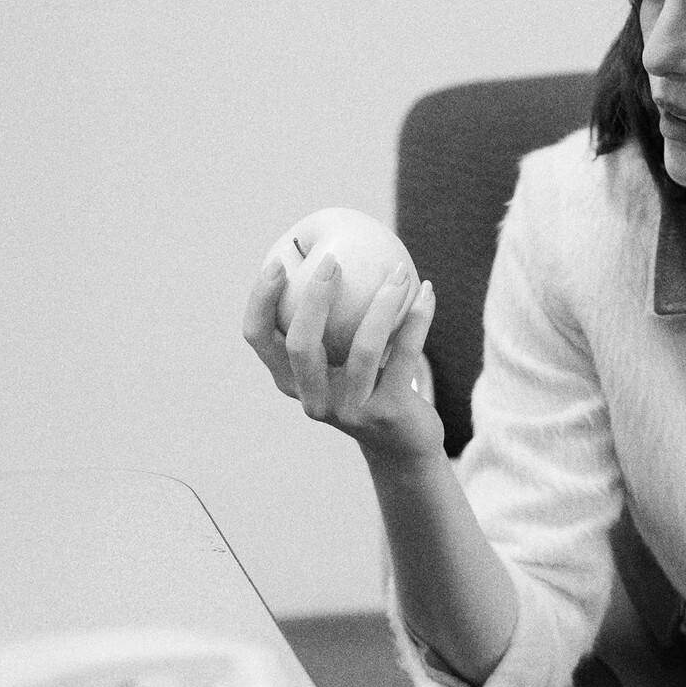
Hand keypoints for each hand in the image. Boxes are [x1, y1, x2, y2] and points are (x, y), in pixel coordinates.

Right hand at [242, 252, 439, 464]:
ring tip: (399, 271)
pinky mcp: (387, 414)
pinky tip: (427, 291)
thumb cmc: (367, 382)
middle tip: (334, 261)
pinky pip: (404, 357)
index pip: (258, 338)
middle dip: (314, 297)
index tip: (280, 261)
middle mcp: (313, 399)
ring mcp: (350, 411)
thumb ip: (325, 315)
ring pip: (362, 350)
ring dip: (382, 303)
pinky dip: (417, 320)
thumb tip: (324, 244)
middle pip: (301, 344)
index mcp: (290, 379)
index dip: (261, 299)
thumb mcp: (337, 354)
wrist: (403, 442)